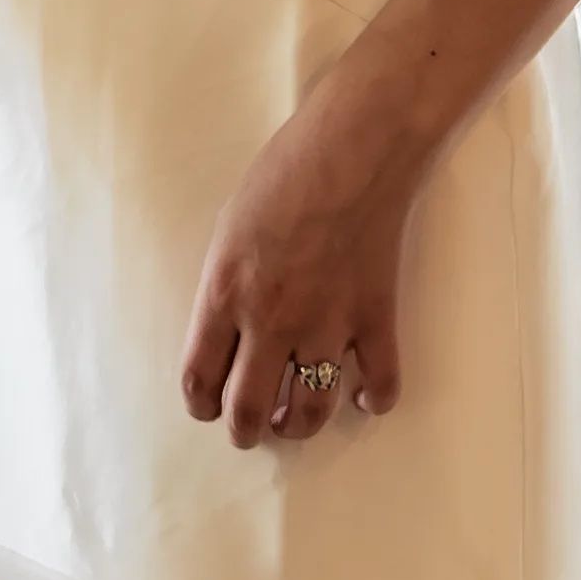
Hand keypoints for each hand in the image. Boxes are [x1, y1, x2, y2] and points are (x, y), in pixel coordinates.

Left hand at [179, 93, 418, 449]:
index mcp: (225, 296)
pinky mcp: (376, 320)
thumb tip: (231, 329)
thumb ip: (226, 286)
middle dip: (245, 430)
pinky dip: (373, 400)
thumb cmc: (282, 174)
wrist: (354, 148)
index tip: (208, 407)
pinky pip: (380, 384)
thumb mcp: (229, 229)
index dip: (200, 405)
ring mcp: (327, 326)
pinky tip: (363, 396)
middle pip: (249, 409)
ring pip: (310, 412)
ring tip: (294, 419)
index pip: (200, 379)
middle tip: (250, 428)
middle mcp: (271, 323)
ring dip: (298, 426)